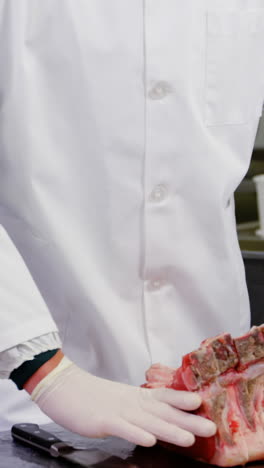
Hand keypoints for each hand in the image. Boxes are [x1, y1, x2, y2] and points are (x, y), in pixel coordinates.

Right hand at [31, 357, 215, 446]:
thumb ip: (139, 406)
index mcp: (135, 396)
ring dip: (169, 430)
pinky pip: (122, 428)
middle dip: (188, 421)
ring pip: (147, 421)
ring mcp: (117, 411)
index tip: (202, 404)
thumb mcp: (120, 398)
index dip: (182, 400)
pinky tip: (148, 440)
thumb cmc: (92, 396)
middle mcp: (131, 402)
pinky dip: (135, 434)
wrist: (63, 386)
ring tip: (188, 439)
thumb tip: (159, 415)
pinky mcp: (102, 421)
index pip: (163, 397)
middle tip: (209, 428)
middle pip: (163, 412)